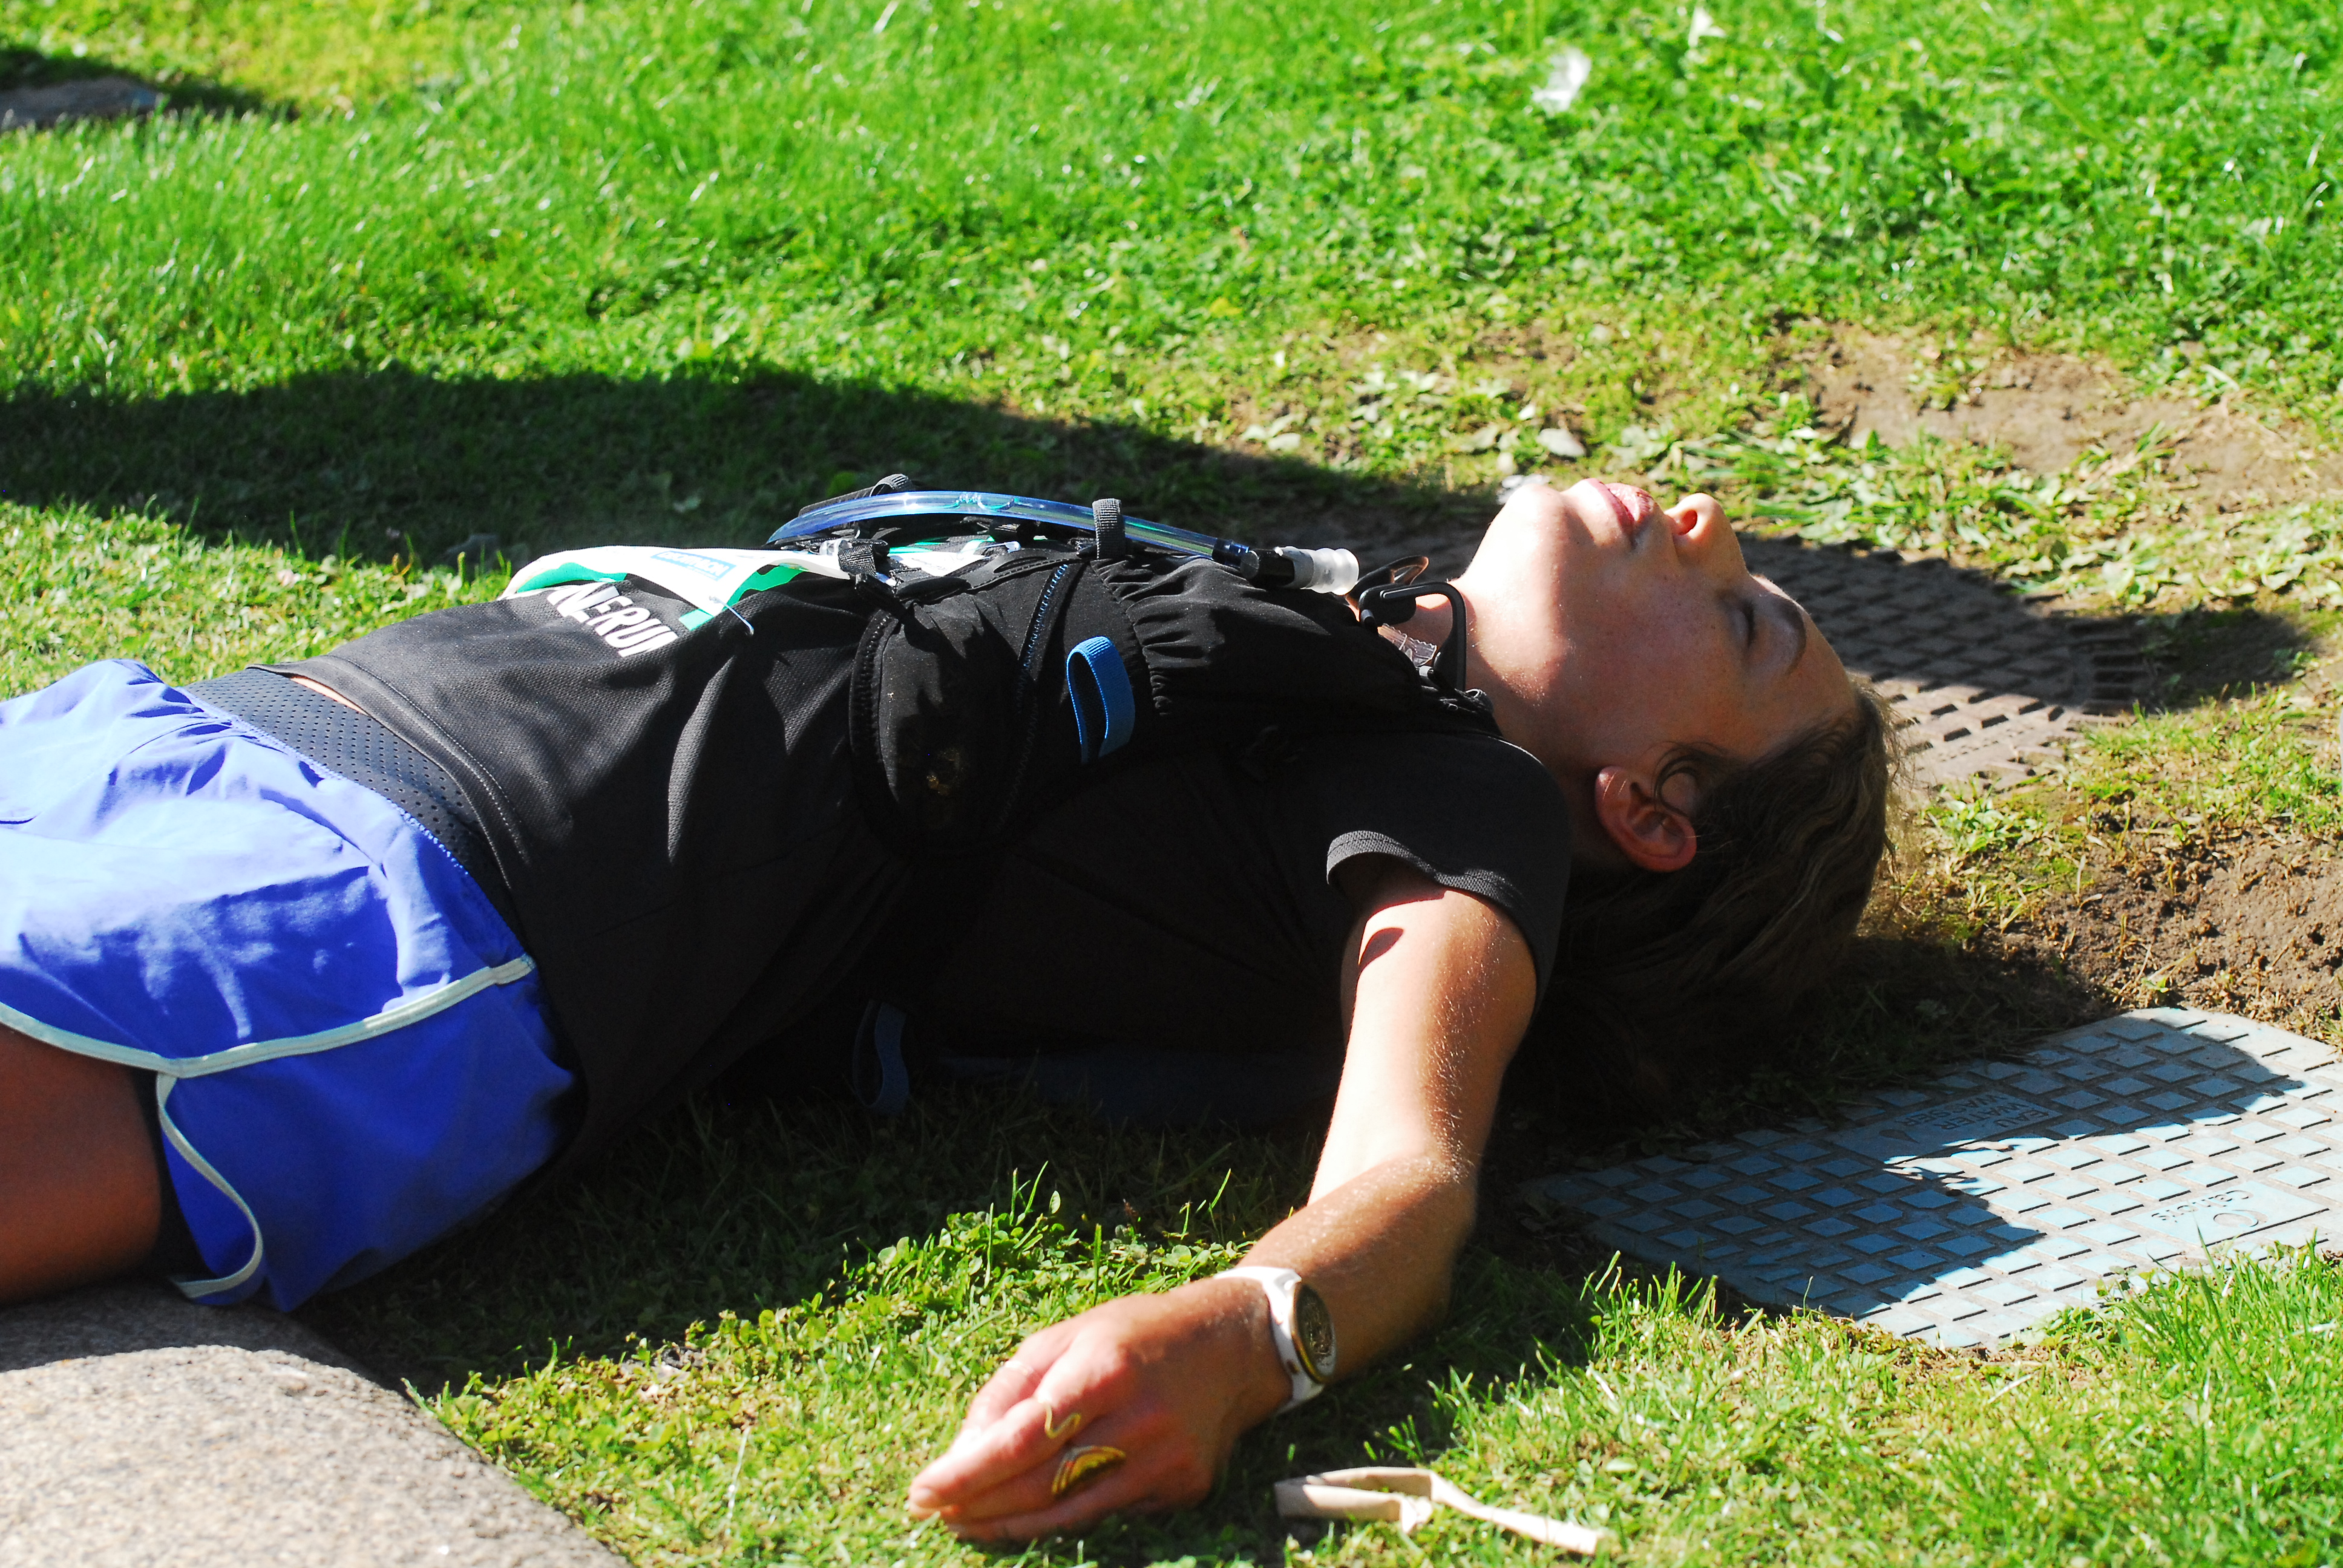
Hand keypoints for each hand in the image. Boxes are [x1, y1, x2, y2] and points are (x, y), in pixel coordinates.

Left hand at [907, 1277, 1288, 1539]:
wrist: (1231, 1347)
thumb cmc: (1134, 1334)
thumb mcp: (1064, 1337)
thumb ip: (1009, 1391)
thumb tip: (961, 1453)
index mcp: (1103, 1370)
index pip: (1019, 1441)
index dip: (965, 1475)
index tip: (922, 1492)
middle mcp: (1139, 1419)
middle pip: (1040, 1486)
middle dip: (978, 1507)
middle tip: (935, 1514)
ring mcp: (1166, 1461)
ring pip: (1070, 1515)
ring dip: (1010, 1527)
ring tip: (968, 1525)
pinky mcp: (1184, 1489)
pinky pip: (1107, 1514)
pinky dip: (1060, 1521)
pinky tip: (1026, 1518)